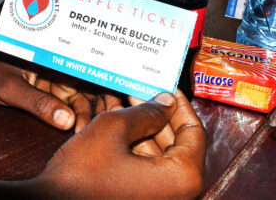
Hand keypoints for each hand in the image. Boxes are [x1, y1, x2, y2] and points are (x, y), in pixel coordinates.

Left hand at [0, 46, 119, 131]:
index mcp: (54, 52)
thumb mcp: (8, 87)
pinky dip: (78, 117)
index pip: (89, 64)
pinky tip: (83, 131)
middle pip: (91, 82)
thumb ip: (36, 103)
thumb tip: (67, 121)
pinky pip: (70, 105)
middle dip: (104, 101)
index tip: (116, 101)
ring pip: (84, 97)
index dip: (107, 80)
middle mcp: (60, 64)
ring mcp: (56, 79)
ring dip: (92, 113)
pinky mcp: (49, 93)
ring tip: (93, 131)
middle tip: (108, 123)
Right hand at [37, 91, 205, 197]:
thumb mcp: (112, 129)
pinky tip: (120, 126)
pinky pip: (148, 171)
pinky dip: (137, 149)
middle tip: (144, 92)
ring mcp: (159, 199)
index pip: (195, 132)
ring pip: (162, 158)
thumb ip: (145, 112)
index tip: (166, 87)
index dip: (180, 105)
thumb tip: (165, 101)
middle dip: (160, 116)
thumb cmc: (80, 175)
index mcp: (182, 177)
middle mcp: (178, 194)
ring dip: (146, 130)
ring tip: (128, 104)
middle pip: (179, 145)